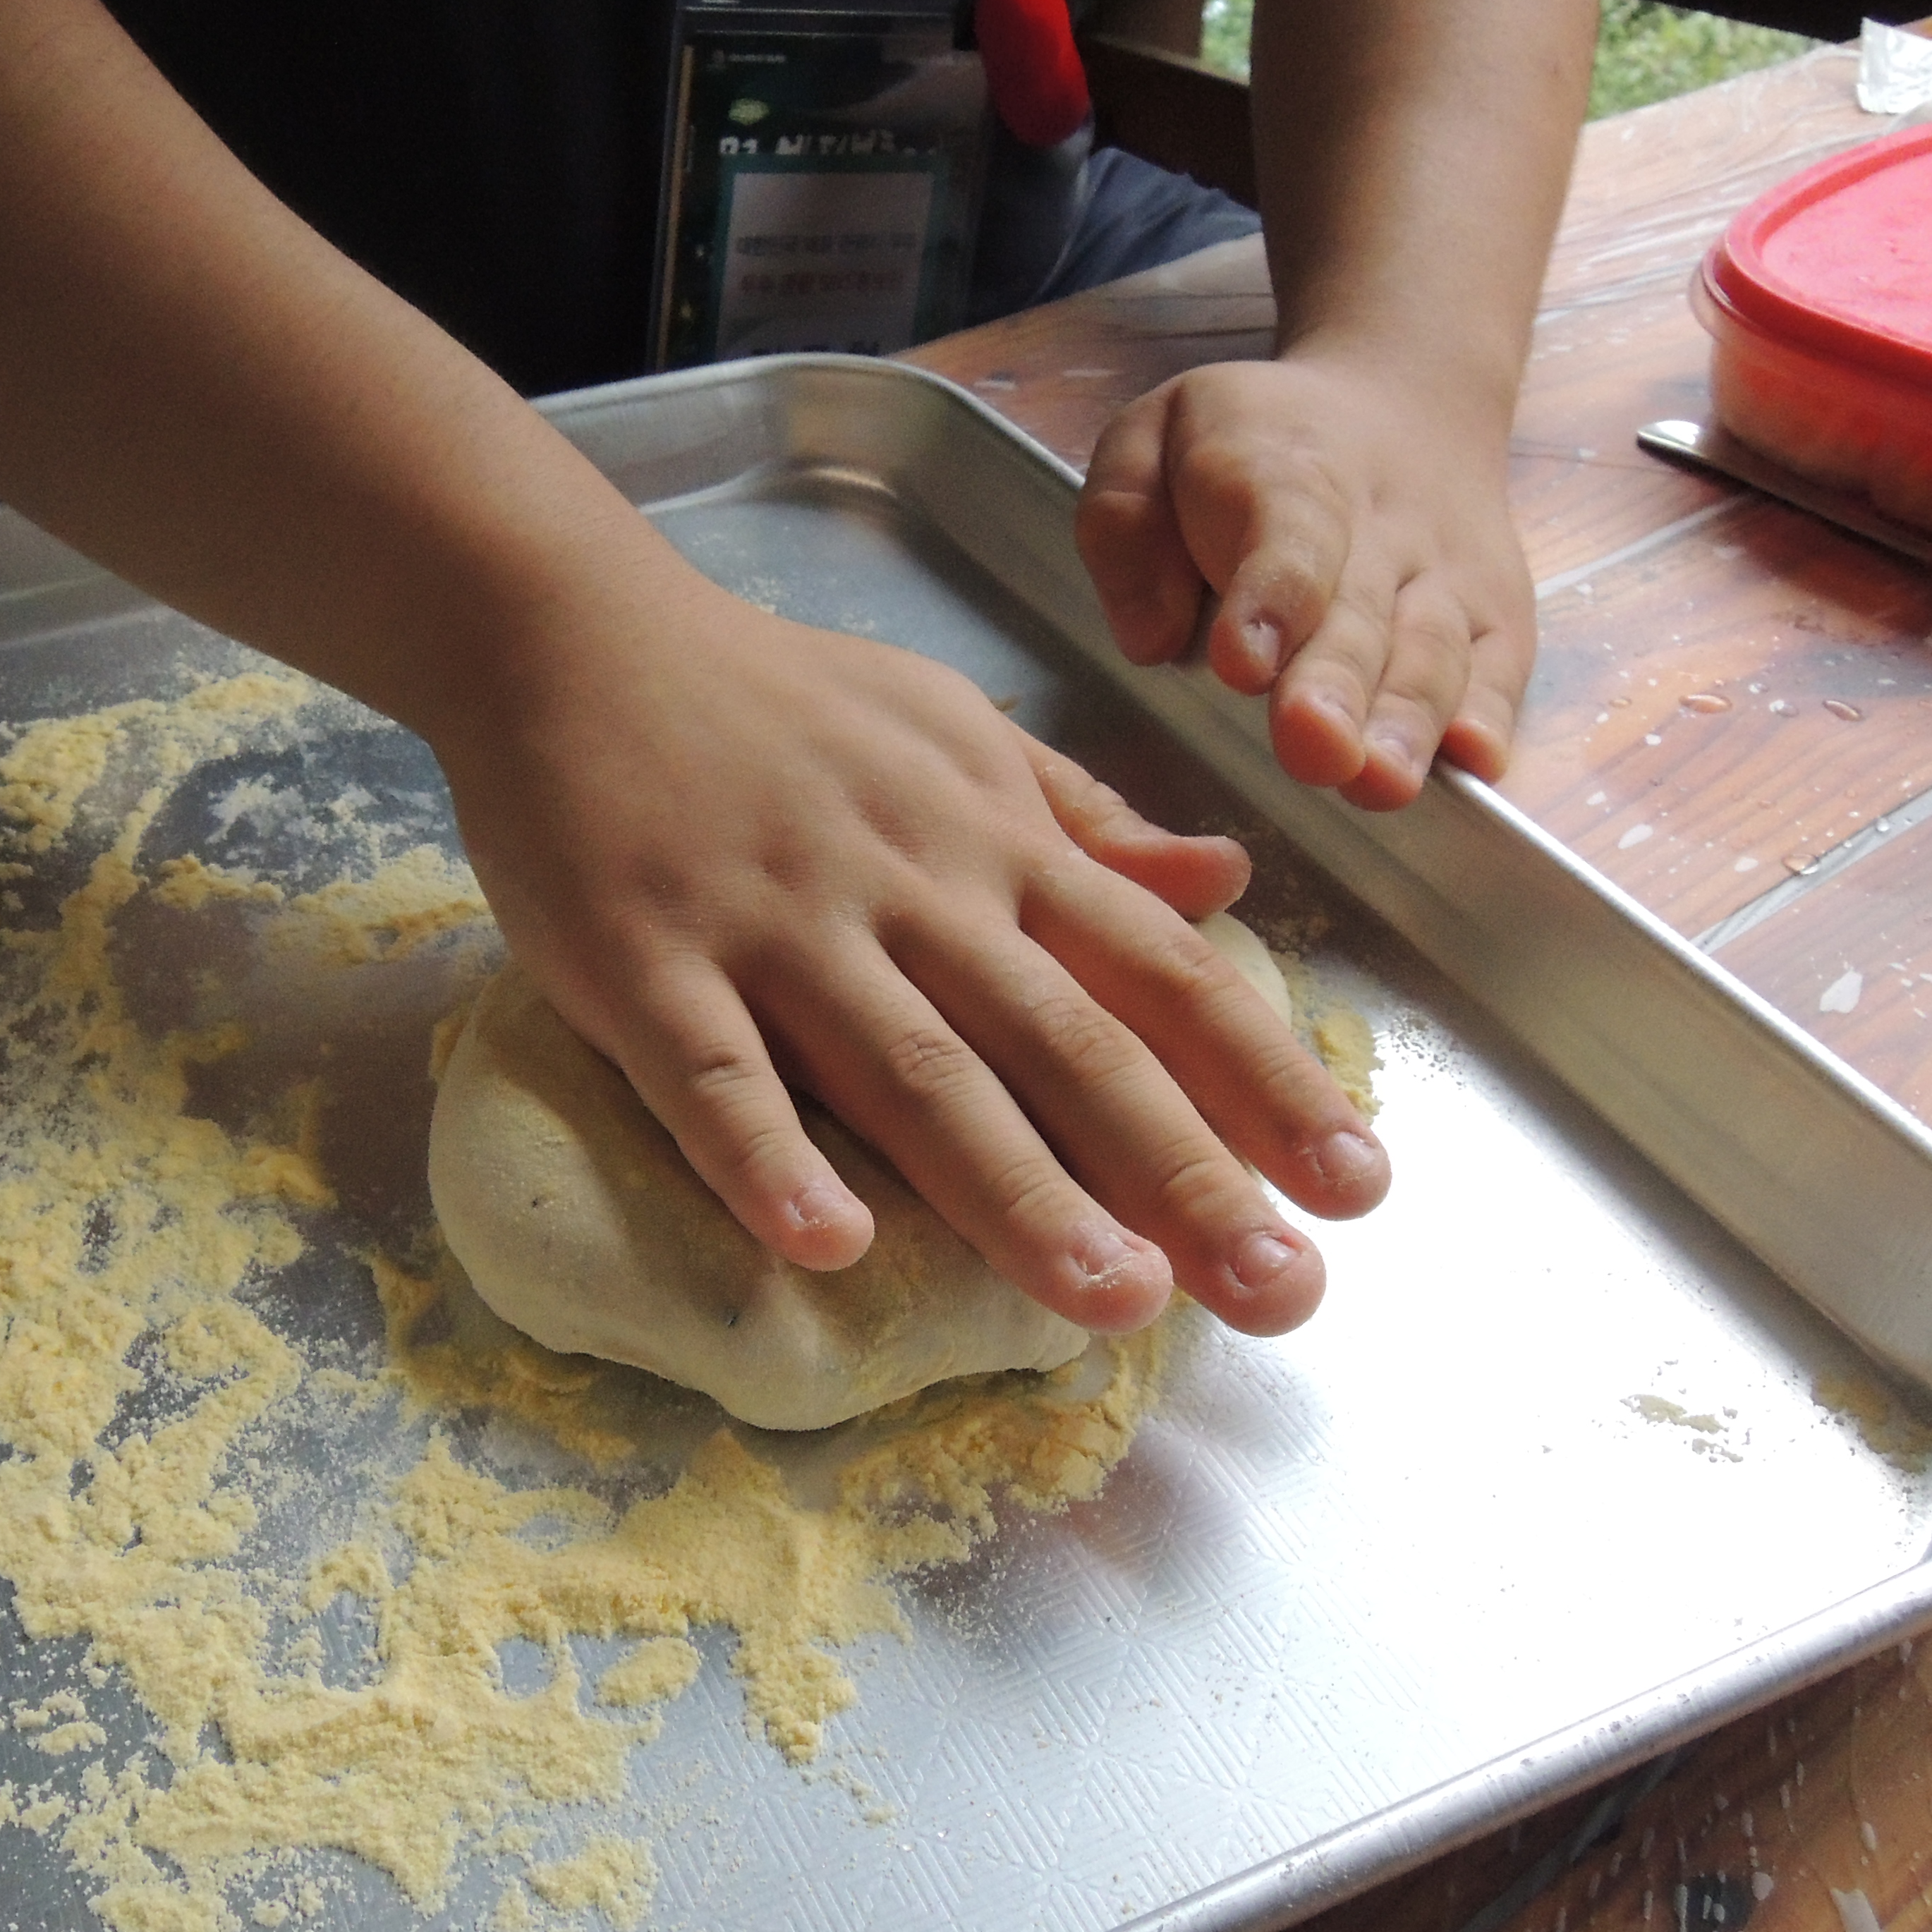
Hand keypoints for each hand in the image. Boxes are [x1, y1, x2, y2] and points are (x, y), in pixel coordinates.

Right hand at [434, 580, 1388, 1338]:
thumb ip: (1088, 824)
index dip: (1265, 1078)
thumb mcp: (960, 737)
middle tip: (1281, 1291)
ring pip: (916, 1070)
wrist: (573, 630)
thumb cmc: (778, 703)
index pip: (1160, 970)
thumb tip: (1228, 880)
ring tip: (1113, 1301)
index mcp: (996, 844)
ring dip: (1019, 1190)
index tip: (1359, 1184)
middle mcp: (913, 889)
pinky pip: (713, 1074)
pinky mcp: (647, 964)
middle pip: (1069, 1042)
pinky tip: (828, 1246)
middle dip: (1185, 1168)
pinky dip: (768, 1158)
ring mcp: (779, 928)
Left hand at [1076, 352, 1535, 809]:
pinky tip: (1473, 763)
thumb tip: (1152, 636)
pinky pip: (1501, 669)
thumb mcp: (1154, 438)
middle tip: (1311, 747)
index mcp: (1285, 476)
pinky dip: (1491, 716)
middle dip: (1335, 685)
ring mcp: (1446, 576)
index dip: (1271, 599)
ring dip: (1407, 722)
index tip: (1239, 665)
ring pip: (1431, 652)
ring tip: (1380, 782)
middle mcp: (1379, 527)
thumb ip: (1126, 521)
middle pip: (1358, 615)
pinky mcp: (1497, 616)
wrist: (1402, 399)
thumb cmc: (1250, 445)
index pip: (1287, 539)